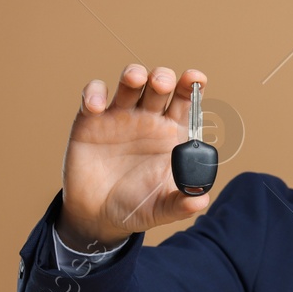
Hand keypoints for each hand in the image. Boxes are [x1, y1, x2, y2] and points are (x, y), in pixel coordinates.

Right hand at [56, 64, 211, 250]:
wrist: (97, 216)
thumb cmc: (136, 206)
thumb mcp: (161, 209)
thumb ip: (181, 204)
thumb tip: (201, 200)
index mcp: (171, 134)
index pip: (186, 102)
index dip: (192, 86)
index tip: (196, 78)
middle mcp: (148, 119)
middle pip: (158, 86)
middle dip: (162, 77)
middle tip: (162, 83)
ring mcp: (120, 116)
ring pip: (129, 83)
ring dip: (133, 75)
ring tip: (135, 78)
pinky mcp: (91, 119)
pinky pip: (94, 96)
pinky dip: (95, 94)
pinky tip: (96, 107)